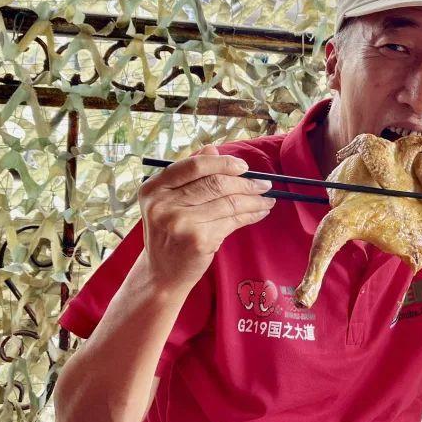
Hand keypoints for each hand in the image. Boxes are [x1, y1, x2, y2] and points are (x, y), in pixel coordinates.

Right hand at [136, 145, 274, 289]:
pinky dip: (250, 215)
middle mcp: (163, 204)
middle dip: (245, 182)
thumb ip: (190, 175)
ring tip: (267, 199)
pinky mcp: (198, 239)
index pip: (194, 166)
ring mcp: (180, 222)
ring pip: (228, 202)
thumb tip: (214, 148)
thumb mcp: (170, 202)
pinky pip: (232, 221)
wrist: (162, 273)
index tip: (243, 167)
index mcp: (154, 188)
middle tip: (264, 184)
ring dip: (254, 200)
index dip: (222, 163)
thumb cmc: (170, 233)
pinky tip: (259, 212)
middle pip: (215, 183)